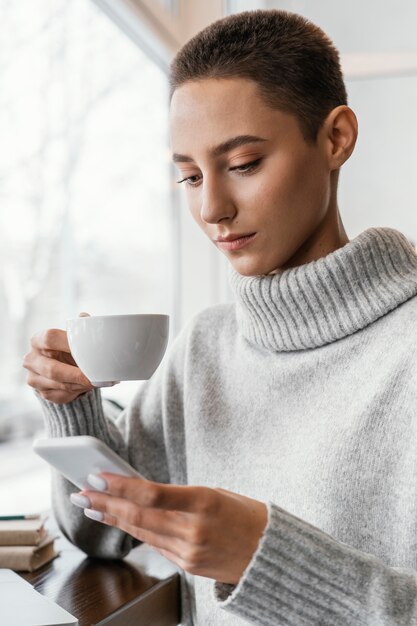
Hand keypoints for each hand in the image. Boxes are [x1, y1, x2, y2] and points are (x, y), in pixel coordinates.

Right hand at [23, 327, 93, 403]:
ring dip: (80, 385)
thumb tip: (84, 318)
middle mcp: (31, 359)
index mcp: (38, 340)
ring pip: (59, 385)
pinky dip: (78, 392)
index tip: (85, 349)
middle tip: (93, 377)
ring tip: (95, 381)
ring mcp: (34, 378)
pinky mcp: (43, 393)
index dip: (68, 343)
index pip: (49, 338)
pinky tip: (87, 386)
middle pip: (52, 369)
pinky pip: (63, 395)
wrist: (65, 370)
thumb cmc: (71, 349)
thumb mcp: (75, 337)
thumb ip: (80, 327)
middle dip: (75, 375)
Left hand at [72, 475, 267, 583]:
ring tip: (92, 506)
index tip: (99, 477)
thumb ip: (179, 495)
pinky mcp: (187, 566)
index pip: (151, 494)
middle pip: (139, 515)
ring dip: (114, 518)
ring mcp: (189, 552)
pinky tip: (120, 521)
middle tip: (83, 492)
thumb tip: (142, 492)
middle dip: (106, 503)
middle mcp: (193, 530)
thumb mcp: (215, 493)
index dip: (121, 486)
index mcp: (204, 502)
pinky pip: (155, 545)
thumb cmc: (246, 514)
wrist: (270, 552)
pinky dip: (136, 531)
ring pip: (141, 532)